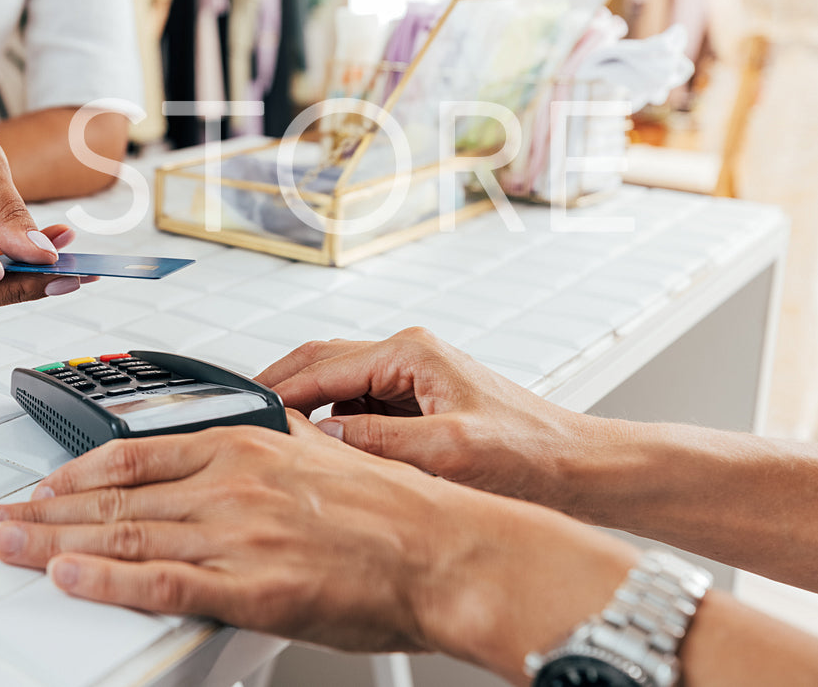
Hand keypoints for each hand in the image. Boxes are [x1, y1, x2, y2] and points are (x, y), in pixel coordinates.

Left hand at [0, 414, 634, 678]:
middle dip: (40, 508)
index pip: (134, 455)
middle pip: (111, 495)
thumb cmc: (391, 510)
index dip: (74, 473)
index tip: (38, 486)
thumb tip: (214, 460)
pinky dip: (105, 580)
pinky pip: (162, 581)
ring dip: (50, 541)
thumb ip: (254, 455)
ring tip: (3, 545)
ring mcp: (238, 532)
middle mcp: (231, 481)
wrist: (450, 549)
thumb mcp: (312, 455)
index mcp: (243, 445)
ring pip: (121, 534)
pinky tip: (65, 577)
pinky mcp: (253, 585)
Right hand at [256, 328, 603, 512]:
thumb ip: (378, 441)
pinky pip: (360, 408)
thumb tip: (322, 434)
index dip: (281, 390)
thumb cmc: (531, 455)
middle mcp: (409, 357)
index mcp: (412, 353)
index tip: (248, 411)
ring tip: (277, 441)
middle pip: (323, 362)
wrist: (579, 470)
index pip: (323, 364)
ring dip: (308, 409)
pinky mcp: (418, 405)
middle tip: (245, 418)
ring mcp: (413, 380)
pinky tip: (322, 454)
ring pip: (338, 385)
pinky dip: (334, 426)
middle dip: (283, 388)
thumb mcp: (448, 452)